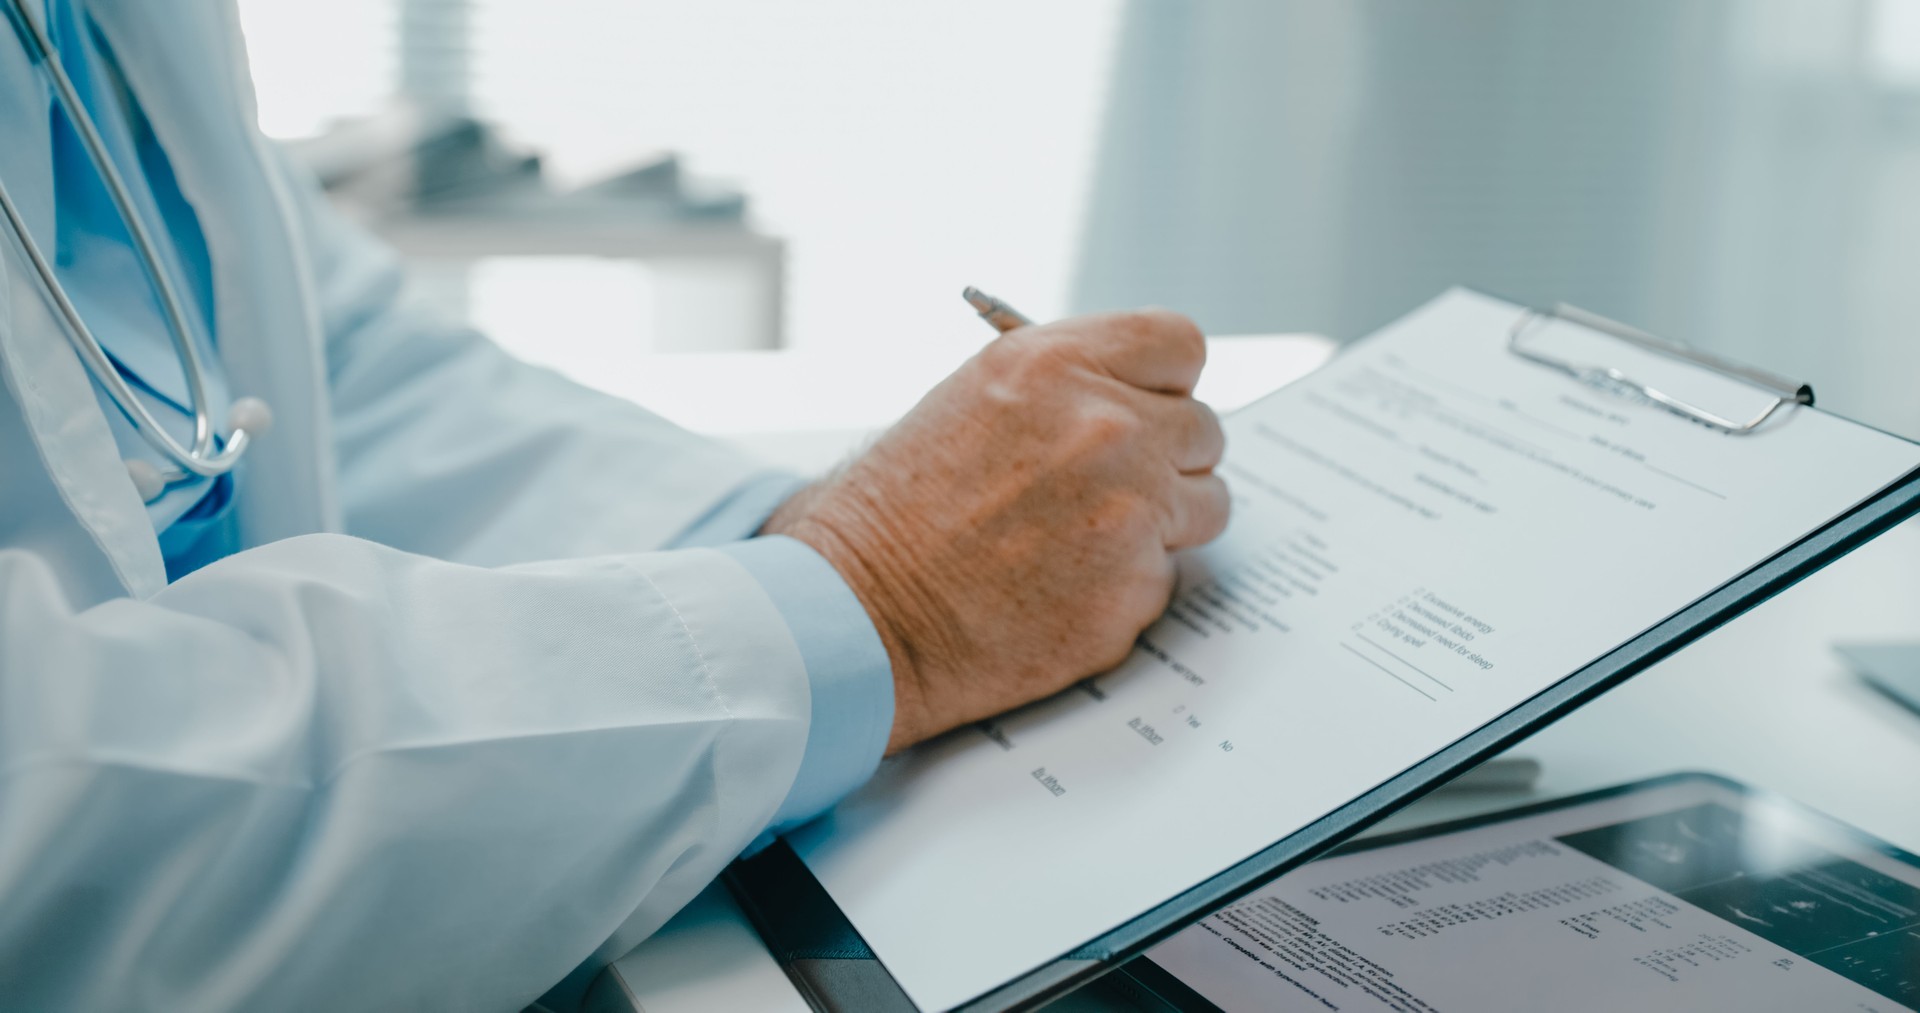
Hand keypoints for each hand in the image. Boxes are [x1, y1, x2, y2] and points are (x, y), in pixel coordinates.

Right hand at [763, 309, 1228, 752]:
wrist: (853, 617)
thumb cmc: (891, 515)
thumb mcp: (969, 403)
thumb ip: (1063, 390)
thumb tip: (1131, 399)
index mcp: (1054, 365)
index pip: (1178, 344)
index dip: (1164, 382)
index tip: (1149, 405)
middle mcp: (1104, 427)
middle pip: (1203, 428)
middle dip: (1165, 458)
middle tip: (1109, 489)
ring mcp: (1130, 512)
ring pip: (1206, 505)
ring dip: (1163, 523)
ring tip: (1085, 542)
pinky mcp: (1135, 589)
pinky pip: (1167, 575)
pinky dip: (1126, 586)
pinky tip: (1061, 591)